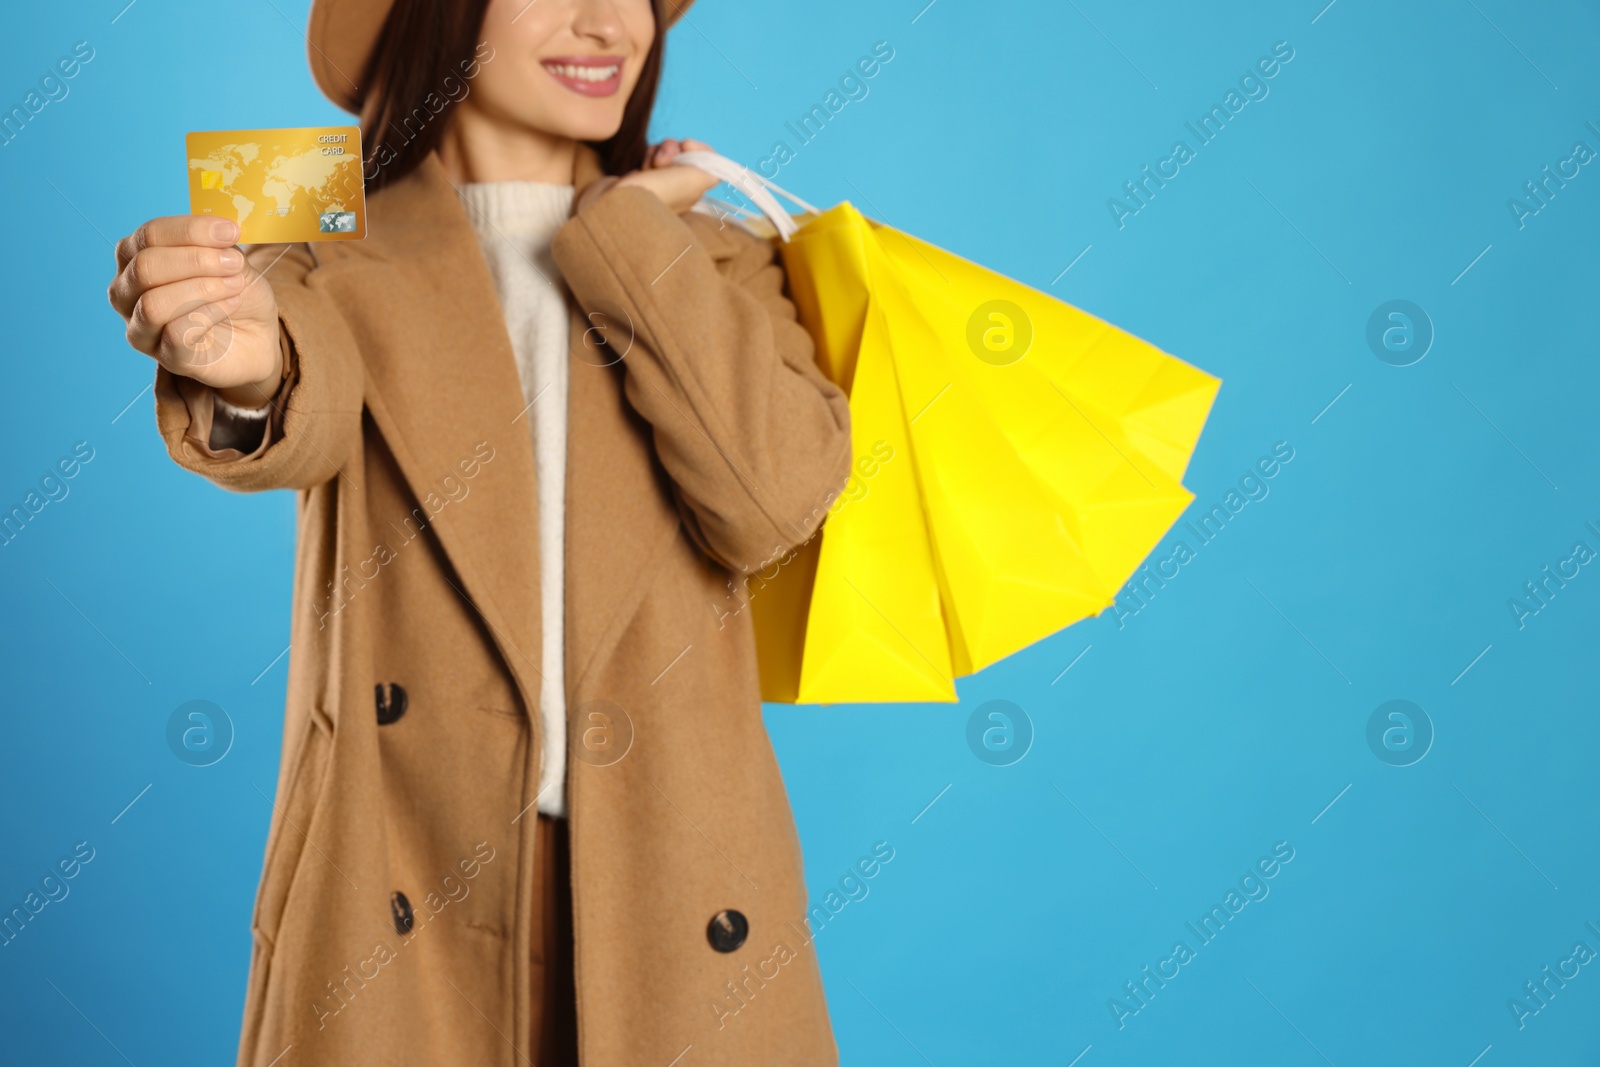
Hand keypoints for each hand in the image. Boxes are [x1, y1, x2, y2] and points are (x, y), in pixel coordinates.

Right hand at [108, 216, 282, 408]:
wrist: (257, 338)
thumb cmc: (235, 293)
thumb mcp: (229, 259)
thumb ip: (217, 245)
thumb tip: (219, 231)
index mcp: (134, 258)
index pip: (148, 235)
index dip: (190, 230)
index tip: (231, 231)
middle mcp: (127, 293)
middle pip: (145, 267)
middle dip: (196, 260)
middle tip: (235, 263)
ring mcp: (141, 328)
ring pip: (153, 303)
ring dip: (202, 288)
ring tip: (236, 285)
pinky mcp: (166, 357)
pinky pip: (176, 333)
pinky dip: (209, 314)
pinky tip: (231, 305)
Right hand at [610, 138, 719, 214]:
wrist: (618, 203)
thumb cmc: (660, 192)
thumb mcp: (697, 180)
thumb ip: (712, 169)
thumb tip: (707, 158)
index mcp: (695, 189)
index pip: (708, 161)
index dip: (698, 148)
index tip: (687, 146)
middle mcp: (681, 187)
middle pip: (685, 152)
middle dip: (673, 148)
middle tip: (664, 161)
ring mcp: (661, 182)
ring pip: (667, 152)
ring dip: (659, 152)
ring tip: (651, 166)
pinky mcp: (643, 178)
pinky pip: (651, 156)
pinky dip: (647, 156)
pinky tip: (642, 168)